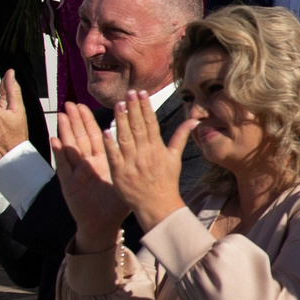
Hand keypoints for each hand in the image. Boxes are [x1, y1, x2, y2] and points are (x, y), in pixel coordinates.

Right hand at [50, 101, 128, 241]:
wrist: (103, 225)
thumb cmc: (115, 205)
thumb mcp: (126, 181)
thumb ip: (135, 164)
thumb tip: (151, 149)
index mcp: (104, 162)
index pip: (98, 136)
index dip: (94, 121)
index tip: (91, 104)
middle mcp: (89, 164)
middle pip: (82, 138)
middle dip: (77, 120)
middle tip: (72, 103)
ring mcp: (77, 173)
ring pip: (71, 147)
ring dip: (66, 131)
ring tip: (61, 114)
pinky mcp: (69, 184)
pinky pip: (63, 166)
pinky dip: (58, 153)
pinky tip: (54, 139)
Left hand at [105, 89, 190, 229]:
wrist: (158, 206)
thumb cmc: (167, 181)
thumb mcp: (175, 158)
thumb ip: (181, 137)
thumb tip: (194, 119)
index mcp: (158, 149)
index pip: (151, 123)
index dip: (145, 107)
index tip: (141, 93)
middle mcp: (145, 154)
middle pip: (138, 127)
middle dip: (133, 108)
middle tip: (129, 92)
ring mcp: (132, 164)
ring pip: (125, 138)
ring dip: (121, 121)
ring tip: (118, 104)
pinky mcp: (120, 174)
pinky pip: (114, 156)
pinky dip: (110, 144)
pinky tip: (106, 131)